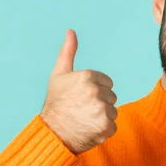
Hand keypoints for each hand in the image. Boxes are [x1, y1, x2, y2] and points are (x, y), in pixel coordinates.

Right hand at [40, 29, 117, 153]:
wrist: (52, 134)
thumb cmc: (56, 103)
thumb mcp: (59, 74)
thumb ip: (68, 52)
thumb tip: (71, 31)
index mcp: (87, 76)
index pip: (107, 82)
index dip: (95, 90)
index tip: (81, 97)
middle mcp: (95, 91)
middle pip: (111, 96)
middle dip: (100, 103)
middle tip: (82, 109)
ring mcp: (101, 110)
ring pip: (113, 111)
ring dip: (102, 117)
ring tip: (85, 119)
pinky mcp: (106, 126)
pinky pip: (113, 126)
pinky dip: (103, 130)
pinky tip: (89, 129)